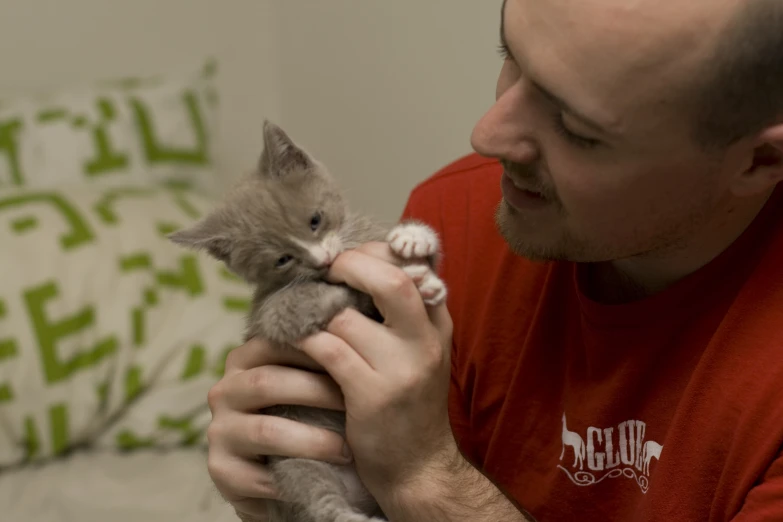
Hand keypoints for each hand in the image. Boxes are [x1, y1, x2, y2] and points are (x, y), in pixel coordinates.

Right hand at [205, 338, 351, 518]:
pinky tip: (321, 477)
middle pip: (268, 382)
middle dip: (317, 392)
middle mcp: (224, 390)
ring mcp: (219, 431)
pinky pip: (257, 475)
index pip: (274, 342)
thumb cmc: (306, 417)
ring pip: (266, 430)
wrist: (284, 475)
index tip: (352, 356)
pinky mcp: (221, 471)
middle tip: (357, 402)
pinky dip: (293, 478)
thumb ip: (320, 355)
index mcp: (244, 360)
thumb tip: (357, 322)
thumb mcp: (308, 382)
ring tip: (346, 449)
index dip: (314, 348)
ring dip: (312, 440)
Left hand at [297, 242, 454, 499]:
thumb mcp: (419, 352)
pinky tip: (294, 342)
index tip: (347, 260)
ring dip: (315, 313)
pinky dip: (304, 341)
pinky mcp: (373, 395)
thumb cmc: (409, 404)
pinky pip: (327, 350)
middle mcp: (426, 342)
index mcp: (438, 324)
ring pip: (347, 318)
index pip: (414, 267)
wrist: (419, 468)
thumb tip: (354, 268)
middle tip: (325, 272)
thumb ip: (400, 314)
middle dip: (350, 267)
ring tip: (300, 312)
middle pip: (391, 281)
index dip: (377, 252)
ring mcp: (402, 369)